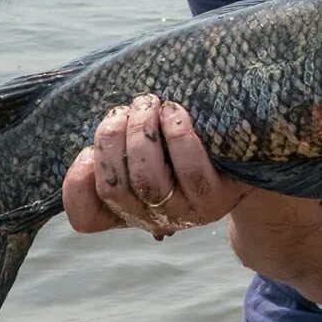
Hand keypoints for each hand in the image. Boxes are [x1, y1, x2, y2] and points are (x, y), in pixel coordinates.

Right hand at [62, 94, 249, 238]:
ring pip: (146, 179)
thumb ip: (121, 144)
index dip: (77, 183)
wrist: (245, 163)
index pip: (85, 218)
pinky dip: (178, 135)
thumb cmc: (183, 146)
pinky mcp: (215, 200)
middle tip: (125, 109)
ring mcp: (183, 213)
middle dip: (111, 138)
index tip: (88, 150)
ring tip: (149, 104)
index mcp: (126, 208)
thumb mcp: (148, 148)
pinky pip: (190, 170)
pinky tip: (174, 112)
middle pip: (112, 187)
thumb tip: (105, 125)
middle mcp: (150, 217)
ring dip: (141, 132)